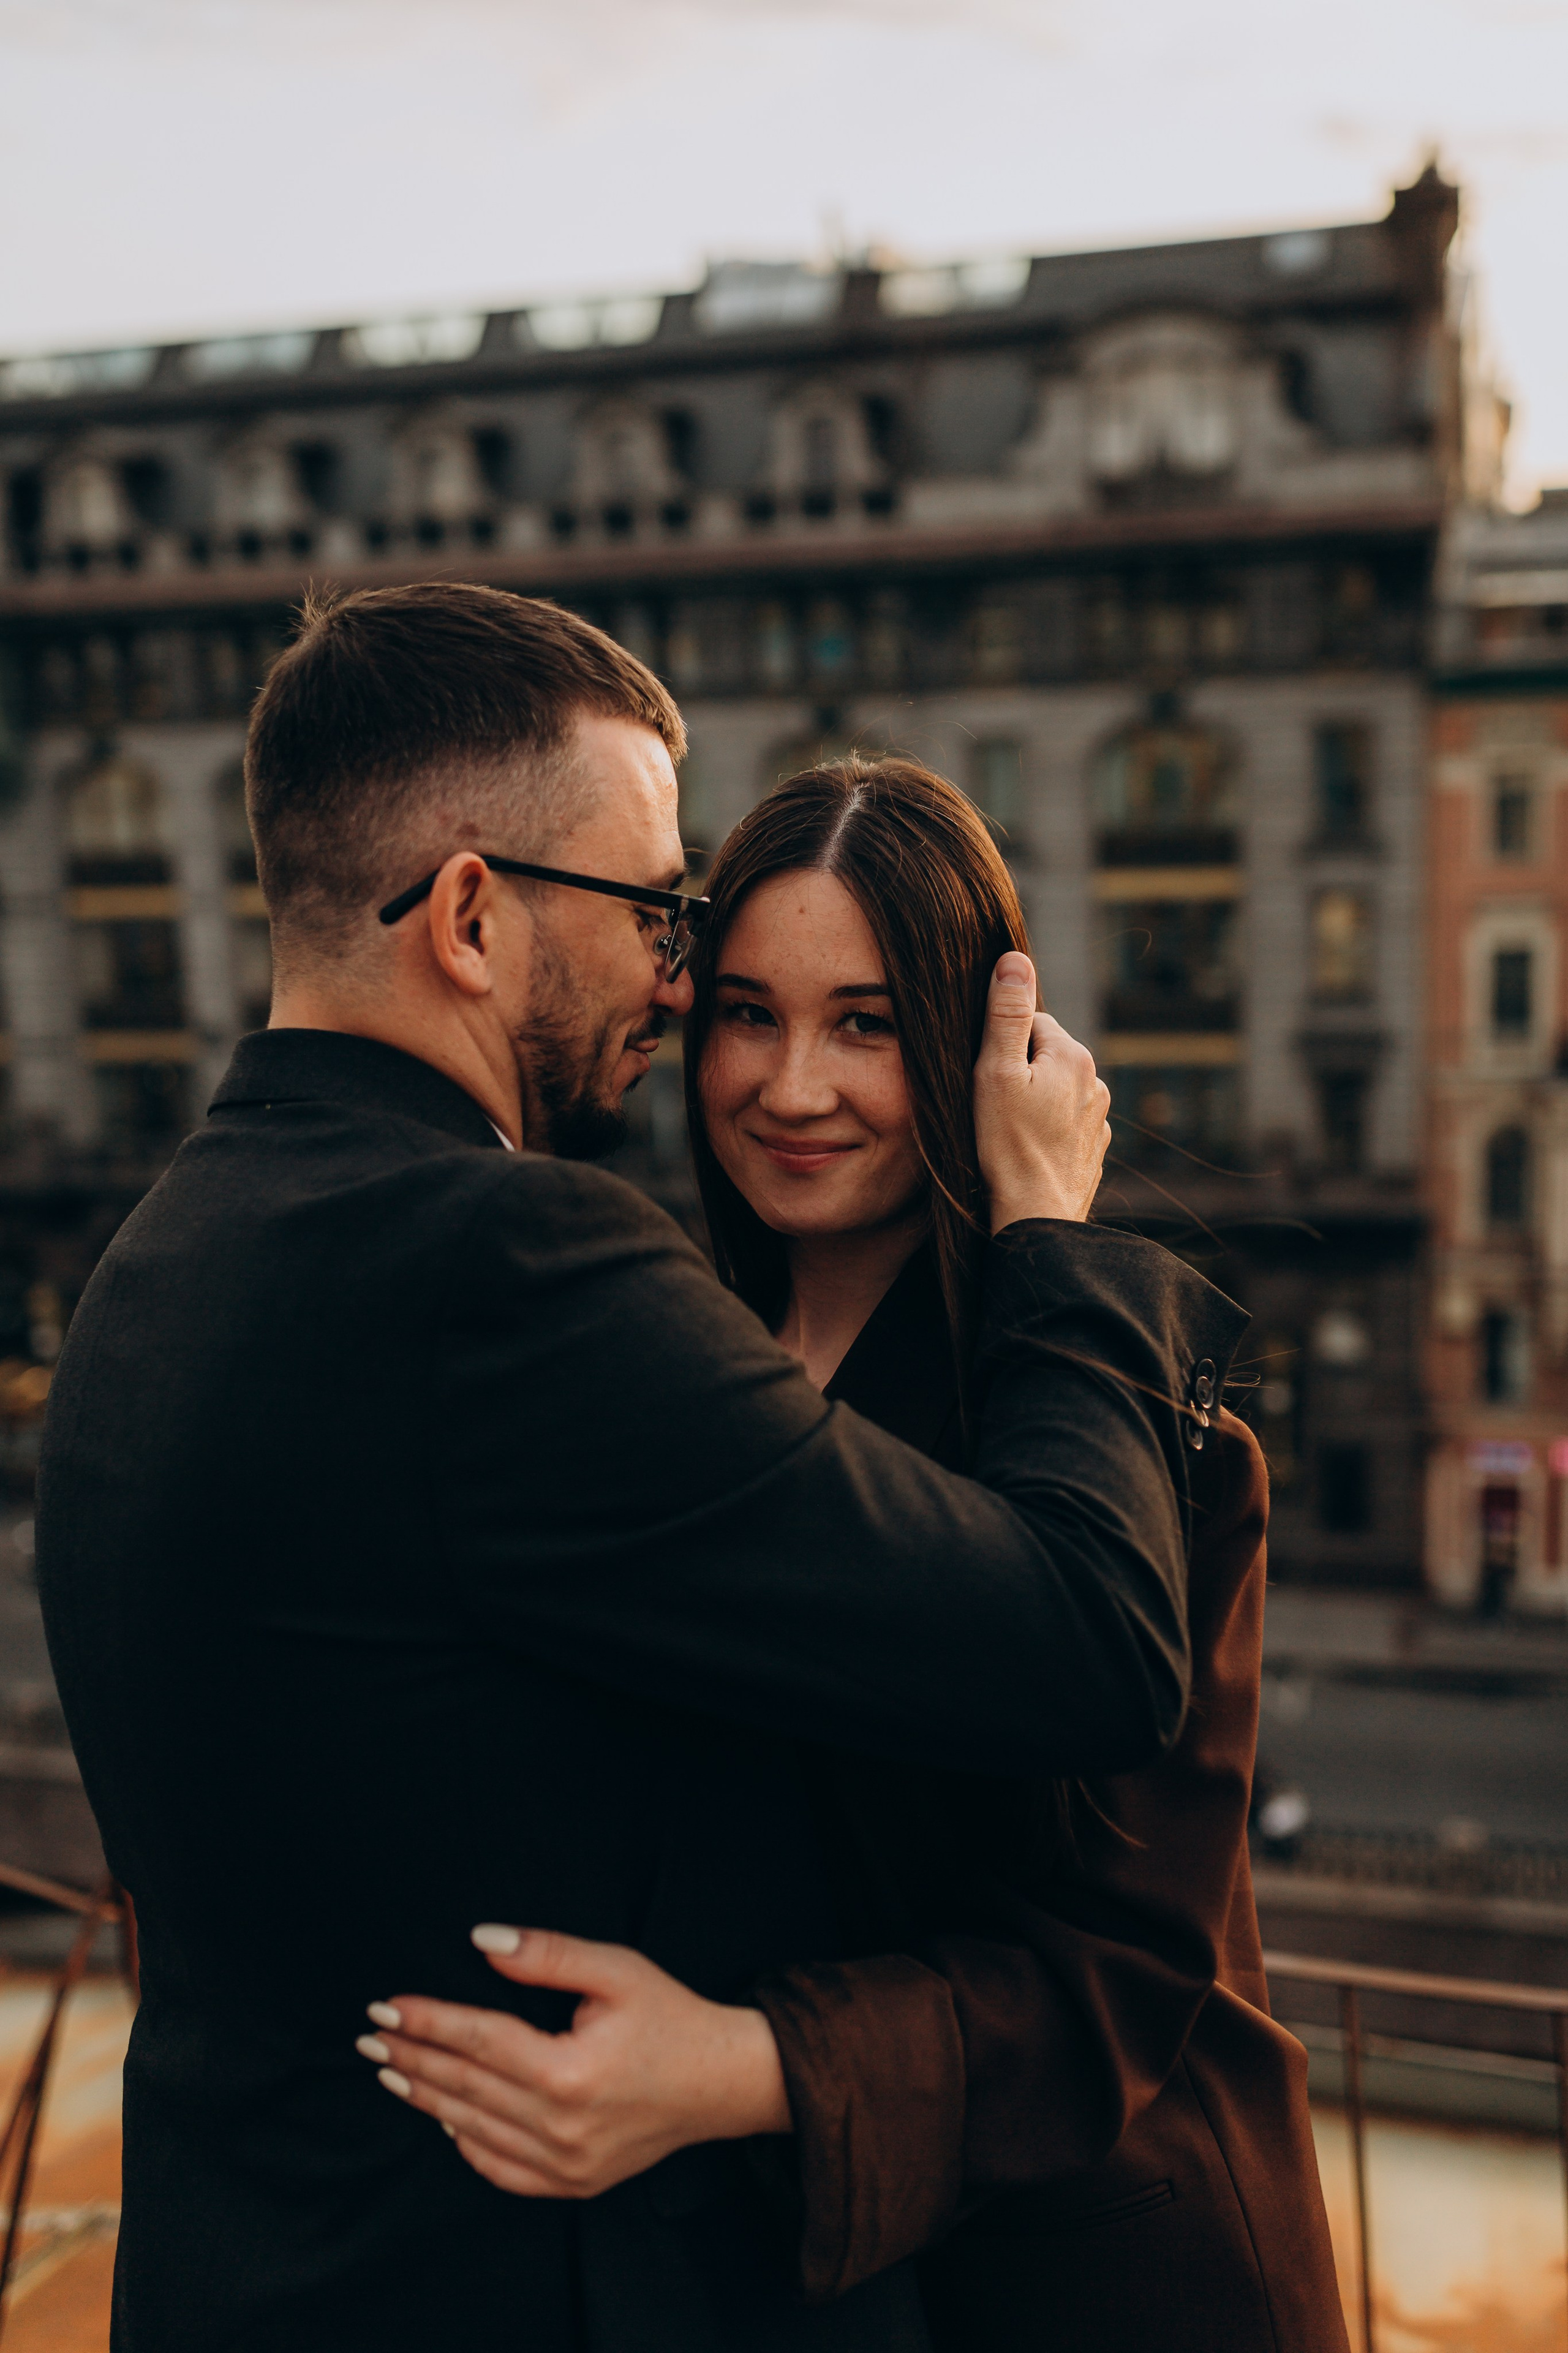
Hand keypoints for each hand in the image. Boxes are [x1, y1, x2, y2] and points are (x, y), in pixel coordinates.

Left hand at [356, 1925, 790, 2198]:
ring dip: (427, 2097)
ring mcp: (566, 2164)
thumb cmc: (670, 2018)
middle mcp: (562, 2126)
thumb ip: (546, 1953)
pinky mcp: (573, 2183)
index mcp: (570, 2071)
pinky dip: (465, 2143)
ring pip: (473, 2130)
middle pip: (465, 2086)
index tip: (386, 2006)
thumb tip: (482, 1941)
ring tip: (392, 2071)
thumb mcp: (617, 1969)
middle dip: (412, 2057)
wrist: (720, 2082)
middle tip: (368, 2037)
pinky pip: (500, 2169)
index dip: (427, 2020)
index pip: (477, 2040)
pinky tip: (444, 2118)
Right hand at [972, 952, 1110, 1231]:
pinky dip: (1046, 1131)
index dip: (1001, 1045)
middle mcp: (1095, 1081)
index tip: (985, 1076)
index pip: (1031, 1023)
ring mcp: (1098, 1118)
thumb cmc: (1007, 1146)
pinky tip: (1026, 1151)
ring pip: (1056, 1091)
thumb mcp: (994, 1072)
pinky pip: (1065, 1124)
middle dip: (1020, 1071)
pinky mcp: (1094, 1149)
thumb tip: (1015, 960)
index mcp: (1072, 1055)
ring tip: (1008, 1133)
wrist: (1035, 1217)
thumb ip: (1005, 1014)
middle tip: (992, 1106)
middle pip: (1045, 1056)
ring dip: (1034, 1101)